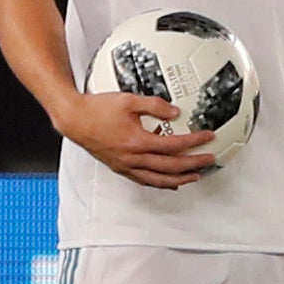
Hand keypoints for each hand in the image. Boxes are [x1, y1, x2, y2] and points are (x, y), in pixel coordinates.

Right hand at [55, 91, 214, 189]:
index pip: (173, 145)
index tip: (207, 138)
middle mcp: (132, 158)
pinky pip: (144, 181)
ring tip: (194, 177)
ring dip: (179, 179)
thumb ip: (154, 105)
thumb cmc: (97, 110)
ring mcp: (125, 165)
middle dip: (193, 163)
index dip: (194, 142)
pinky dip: (160, 183)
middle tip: (209, 160)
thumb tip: (174, 112)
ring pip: (158, 179)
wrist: (75, 120)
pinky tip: (168, 183)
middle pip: (170, 166)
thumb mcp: (129, 100)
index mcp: (137, 141)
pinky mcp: (119, 168)